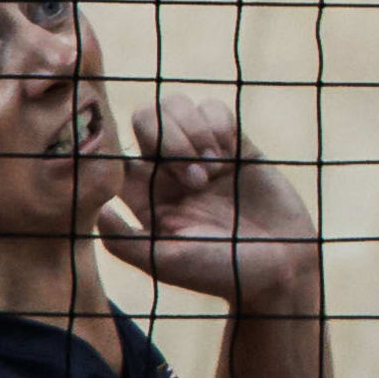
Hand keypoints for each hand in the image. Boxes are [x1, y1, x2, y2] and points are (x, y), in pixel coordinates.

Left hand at [96, 97, 320, 313]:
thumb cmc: (221, 272)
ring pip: (176, 106)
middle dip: (168, 140)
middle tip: (196, 181)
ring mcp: (202, 153)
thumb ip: (122, 240)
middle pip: (144, 118)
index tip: (152, 175)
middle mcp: (168, 170)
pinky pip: (214, 108)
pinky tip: (230, 157)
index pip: (116, 152)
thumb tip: (94, 206)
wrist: (283, 266)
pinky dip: (218, 125)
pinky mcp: (236, 143)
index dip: (128, 151)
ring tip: (215, 170)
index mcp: (145, 196)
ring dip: (193, 132)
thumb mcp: (165, 262)